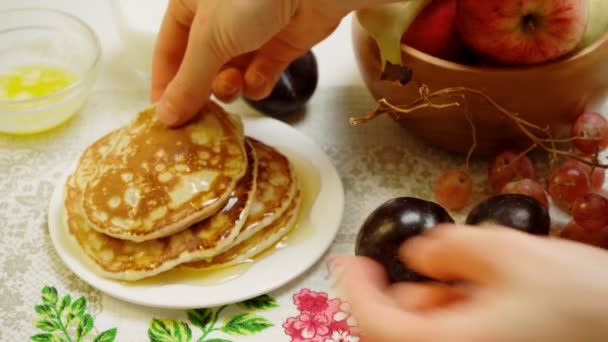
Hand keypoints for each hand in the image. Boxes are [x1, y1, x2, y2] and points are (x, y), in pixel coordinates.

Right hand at [151, 0, 353, 125]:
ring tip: (234, 86)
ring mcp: (252, 31)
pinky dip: (258, 83)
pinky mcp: (282, 44)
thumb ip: (188, 81)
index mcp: (190, 4)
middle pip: (201, 66)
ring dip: (230, 87)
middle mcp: (219, 18)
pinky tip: (259, 80)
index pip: (169, 50)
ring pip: (231, 73)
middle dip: (202, 90)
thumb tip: (166, 116)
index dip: (165, 84)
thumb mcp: (209, 37)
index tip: (166, 118)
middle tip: (203, 115)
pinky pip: (261, 74)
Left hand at [331, 225, 607, 341]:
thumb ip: (451, 248)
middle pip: (395, 335)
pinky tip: (487, 303)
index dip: (354, 289)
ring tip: (477, 286)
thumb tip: (420, 256)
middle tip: (433, 269)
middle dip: (404, 297)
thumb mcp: (512, 254)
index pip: (374, 325)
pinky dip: (452, 321)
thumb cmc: (583, 301)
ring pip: (424, 338)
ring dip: (433, 308)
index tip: (349, 261)